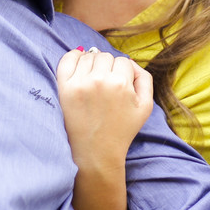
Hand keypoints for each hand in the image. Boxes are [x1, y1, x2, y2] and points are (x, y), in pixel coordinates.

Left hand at [56, 48, 152, 168]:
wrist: (96, 153)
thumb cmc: (122, 130)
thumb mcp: (145, 106)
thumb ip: (144, 78)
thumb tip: (130, 61)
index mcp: (121, 83)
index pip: (123, 61)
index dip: (123, 72)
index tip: (119, 86)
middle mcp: (100, 80)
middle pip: (105, 56)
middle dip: (108, 67)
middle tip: (106, 85)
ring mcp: (80, 84)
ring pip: (88, 57)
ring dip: (92, 63)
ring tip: (94, 80)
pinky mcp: (64, 89)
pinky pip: (67, 60)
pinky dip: (73, 56)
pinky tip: (78, 60)